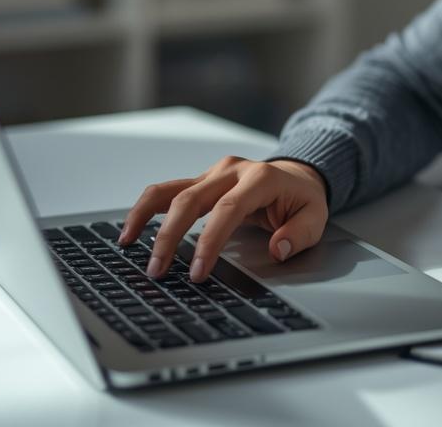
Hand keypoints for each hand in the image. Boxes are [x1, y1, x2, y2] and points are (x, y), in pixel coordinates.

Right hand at [118, 156, 328, 282]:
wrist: (296, 175)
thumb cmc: (302, 199)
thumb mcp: (316, 217)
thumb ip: (299, 233)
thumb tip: (279, 248)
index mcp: (260, 178)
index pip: (227, 210)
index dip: (209, 241)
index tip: (196, 271)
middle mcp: (231, 170)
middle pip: (190, 199)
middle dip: (169, 236)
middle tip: (157, 269)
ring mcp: (213, 173)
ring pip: (169, 190)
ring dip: (145, 216)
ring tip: (126, 243)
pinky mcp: (201, 180)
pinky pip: (167, 192)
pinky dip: (147, 210)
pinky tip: (132, 229)